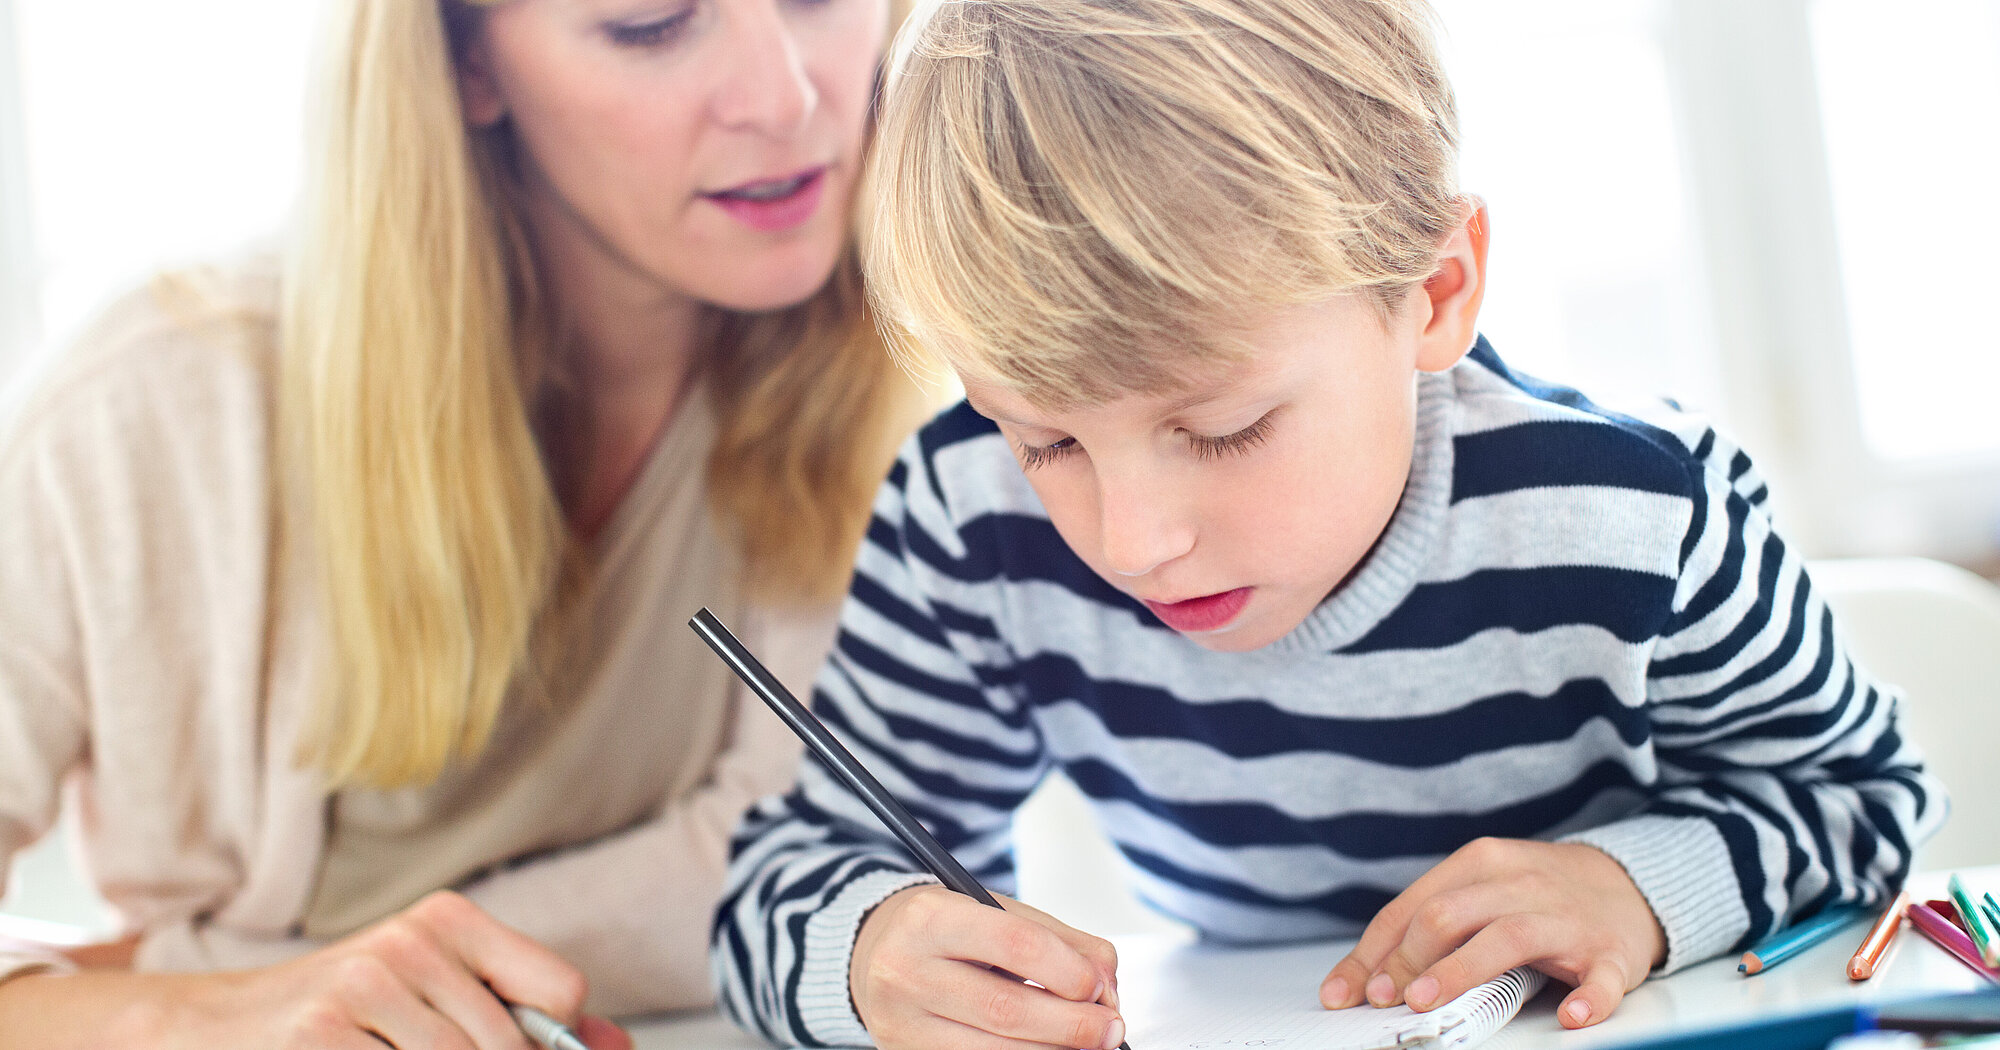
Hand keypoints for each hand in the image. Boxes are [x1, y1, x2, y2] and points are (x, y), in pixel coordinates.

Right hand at [0, 890, 631, 1048]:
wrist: (211, 1030)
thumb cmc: (338, 1020)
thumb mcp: (433, 998)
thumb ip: (521, 1015)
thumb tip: (619, 1046)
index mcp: (450, 921)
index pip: (563, 992)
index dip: (549, 1042)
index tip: (510, 1046)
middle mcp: (414, 942)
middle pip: (513, 1048)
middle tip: (417, 1047)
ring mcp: (367, 987)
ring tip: (385, 1049)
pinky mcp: (323, 1034)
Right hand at [851, 885, 1125, 1049]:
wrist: (875, 954)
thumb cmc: (947, 932)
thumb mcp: (996, 912)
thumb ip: (1058, 940)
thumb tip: (1107, 984)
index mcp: (930, 917)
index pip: (1014, 944)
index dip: (1068, 971)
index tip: (1100, 987)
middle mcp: (905, 970)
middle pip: (1006, 1009)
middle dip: (1072, 1026)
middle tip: (1111, 1028)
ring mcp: (900, 1023)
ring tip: (1086, 1043)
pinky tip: (1045, 1049)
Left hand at [1318, 838, 1664, 1029]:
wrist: (1627, 882)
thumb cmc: (1535, 894)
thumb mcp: (1479, 890)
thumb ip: (1427, 924)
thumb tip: (1365, 977)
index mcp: (1480, 863)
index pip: (1411, 907)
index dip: (1374, 953)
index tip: (1347, 992)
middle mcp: (1519, 883)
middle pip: (1449, 915)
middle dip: (1408, 959)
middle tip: (1384, 999)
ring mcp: (1566, 917)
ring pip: (1507, 937)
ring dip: (1461, 971)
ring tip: (1425, 1001)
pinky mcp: (1610, 952)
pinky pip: (1600, 977)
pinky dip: (1588, 997)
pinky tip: (1571, 1017)